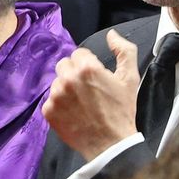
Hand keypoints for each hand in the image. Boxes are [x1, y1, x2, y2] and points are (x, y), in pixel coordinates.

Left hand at [42, 30, 140, 161]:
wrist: (111, 144)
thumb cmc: (122, 110)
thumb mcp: (130, 78)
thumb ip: (124, 51)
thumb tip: (111, 34)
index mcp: (87, 68)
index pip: (78, 54)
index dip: (89, 65)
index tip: (96, 78)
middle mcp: (67, 79)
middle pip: (64, 65)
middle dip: (74, 73)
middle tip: (87, 90)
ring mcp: (55, 95)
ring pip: (56, 83)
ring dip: (66, 89)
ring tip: (81, 103)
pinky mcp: (48, 111)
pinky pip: (50, 100)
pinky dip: (59, 105)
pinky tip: (73, 113)